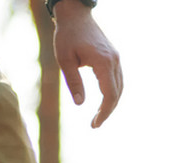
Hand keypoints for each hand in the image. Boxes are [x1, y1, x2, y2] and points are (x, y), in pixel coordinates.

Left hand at [52, 2, 122, 127]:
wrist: (75, 15)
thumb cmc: (66, 36)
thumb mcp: (65, 60)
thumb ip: (73, 82)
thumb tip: (80, 104)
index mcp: (103, 62)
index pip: (109, 95)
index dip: (104, 113)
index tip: (94, 124)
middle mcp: (114, 61)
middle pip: (117, 93)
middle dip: (107, 111)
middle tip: (95, 124)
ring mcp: (116, 58)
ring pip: (120, 87)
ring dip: (111, 103)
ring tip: (99, 115)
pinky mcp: (114, 57)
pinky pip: (118, 79)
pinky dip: (113, 92)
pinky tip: (104, 100)